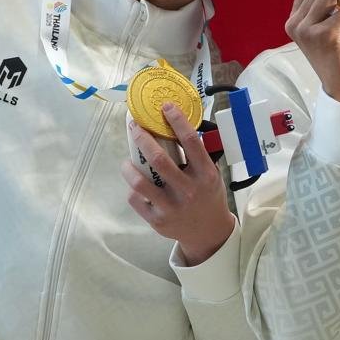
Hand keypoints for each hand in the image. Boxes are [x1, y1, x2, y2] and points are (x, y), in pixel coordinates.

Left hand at [122, 102, 234, 265]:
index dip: (176, 121)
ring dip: (129, 167)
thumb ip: (198, 156)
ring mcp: (172, 207)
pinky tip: (134, 182)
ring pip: (141, 182)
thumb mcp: (211, 175)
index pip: (191, 142)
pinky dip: (132, 188)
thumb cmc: (208, 196)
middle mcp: (189, 190)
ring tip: (128, 161)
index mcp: (205, 174)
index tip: (165, 107)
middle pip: (160, 159)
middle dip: (143, 138)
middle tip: (135, 128)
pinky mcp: (158, 220)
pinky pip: (136, 199)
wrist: (208, 232)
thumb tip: (177, 127)